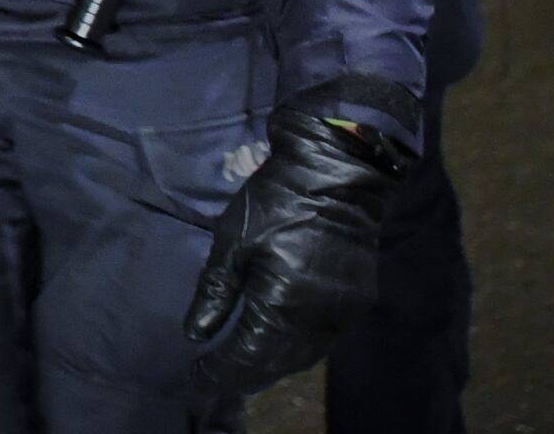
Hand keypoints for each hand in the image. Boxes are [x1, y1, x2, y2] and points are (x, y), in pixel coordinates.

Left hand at [185, 108, 406, 399]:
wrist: (337, 175)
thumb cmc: (275, 202)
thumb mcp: (232, 241)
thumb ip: (215, 292)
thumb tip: (196, 334)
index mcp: (283, 304)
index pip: (247, 355)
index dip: (222, 370)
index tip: (198, 378)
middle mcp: (318, 319)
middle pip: (277, 362)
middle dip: (245, 374)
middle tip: (216, 378)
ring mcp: (343, 313)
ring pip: (305, 356)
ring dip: (273, 365)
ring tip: (243, 368)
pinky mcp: (358, 301)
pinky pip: (324, 340)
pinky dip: (298, 349)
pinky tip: (279, 344)